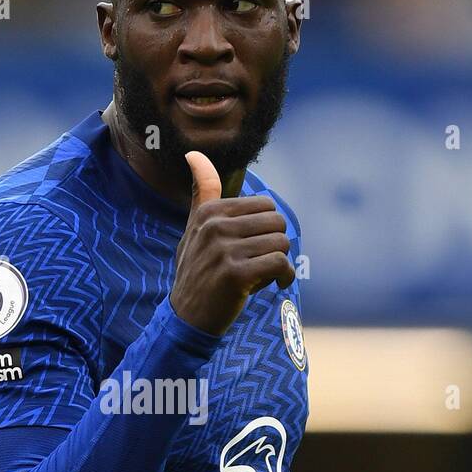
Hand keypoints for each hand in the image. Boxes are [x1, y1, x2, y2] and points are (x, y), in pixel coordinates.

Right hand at [170, 151, 293, 337]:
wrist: (187, 318)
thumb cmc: (196, 272)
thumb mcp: (194, 229)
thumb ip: (202, 193)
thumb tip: (193, 153)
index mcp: (209, 212)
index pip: (264, 205)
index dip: (266, 228)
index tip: (254, 247)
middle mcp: (215, 227)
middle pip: (276, 222)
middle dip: (275, 244)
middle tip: (260, 263)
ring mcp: (224, 250)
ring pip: (281, 243)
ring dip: (280, 263)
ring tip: (264, 275)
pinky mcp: (236, 275)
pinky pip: (280, 264)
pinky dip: (284, 276)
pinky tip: (275, 285)